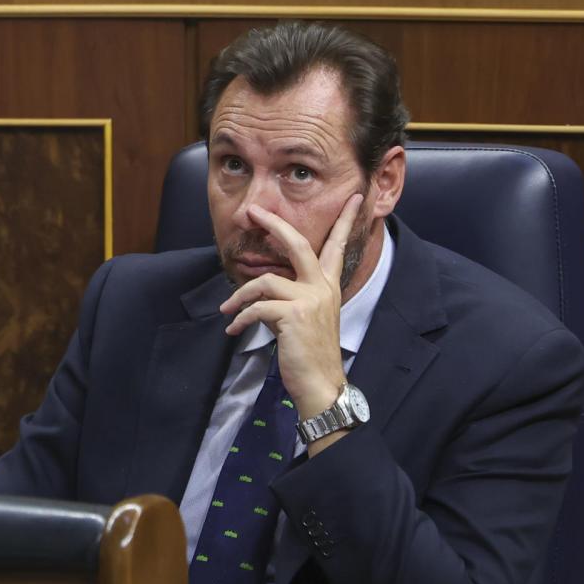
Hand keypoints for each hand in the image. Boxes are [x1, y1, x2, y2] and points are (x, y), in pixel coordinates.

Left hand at [219, 194, 363, 429]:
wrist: (321, 385)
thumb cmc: (310, 355)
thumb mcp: (308, 320)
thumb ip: (292, 298)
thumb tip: (263, 293)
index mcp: (328, 287)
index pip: (338, 247)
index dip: (346, 221)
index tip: (355, 198)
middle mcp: (322, 289)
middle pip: (298, 244)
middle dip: (274, 224)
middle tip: (254, 211)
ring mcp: (309, 301)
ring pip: (266, 281)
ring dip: (240, 295)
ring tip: (228, 309)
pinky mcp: (293, 316)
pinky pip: (257, 308)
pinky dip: (241, 318)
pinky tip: (233, 330)